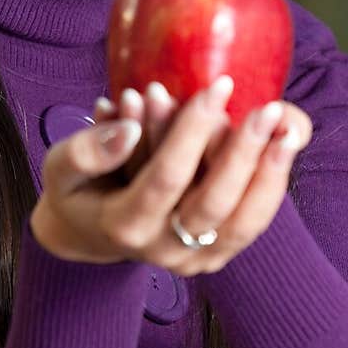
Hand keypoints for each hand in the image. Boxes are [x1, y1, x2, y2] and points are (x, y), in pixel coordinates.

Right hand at [29, 79, 312, 276]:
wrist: (88, 234)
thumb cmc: (76, 188)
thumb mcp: (60, 165)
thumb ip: (87, 148)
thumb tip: (127, 124)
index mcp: (123, 225)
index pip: (165, 177)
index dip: (191, 131)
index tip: (215, 86)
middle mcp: (162, 250)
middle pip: (213, 204)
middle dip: (243, 152)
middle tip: (266, 107)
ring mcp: (192, 260)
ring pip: (243, 223)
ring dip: (270, 174)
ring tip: (288, 130)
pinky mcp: (214, 257)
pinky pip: (251, 225)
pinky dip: (271, 186)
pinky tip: (285, 148)